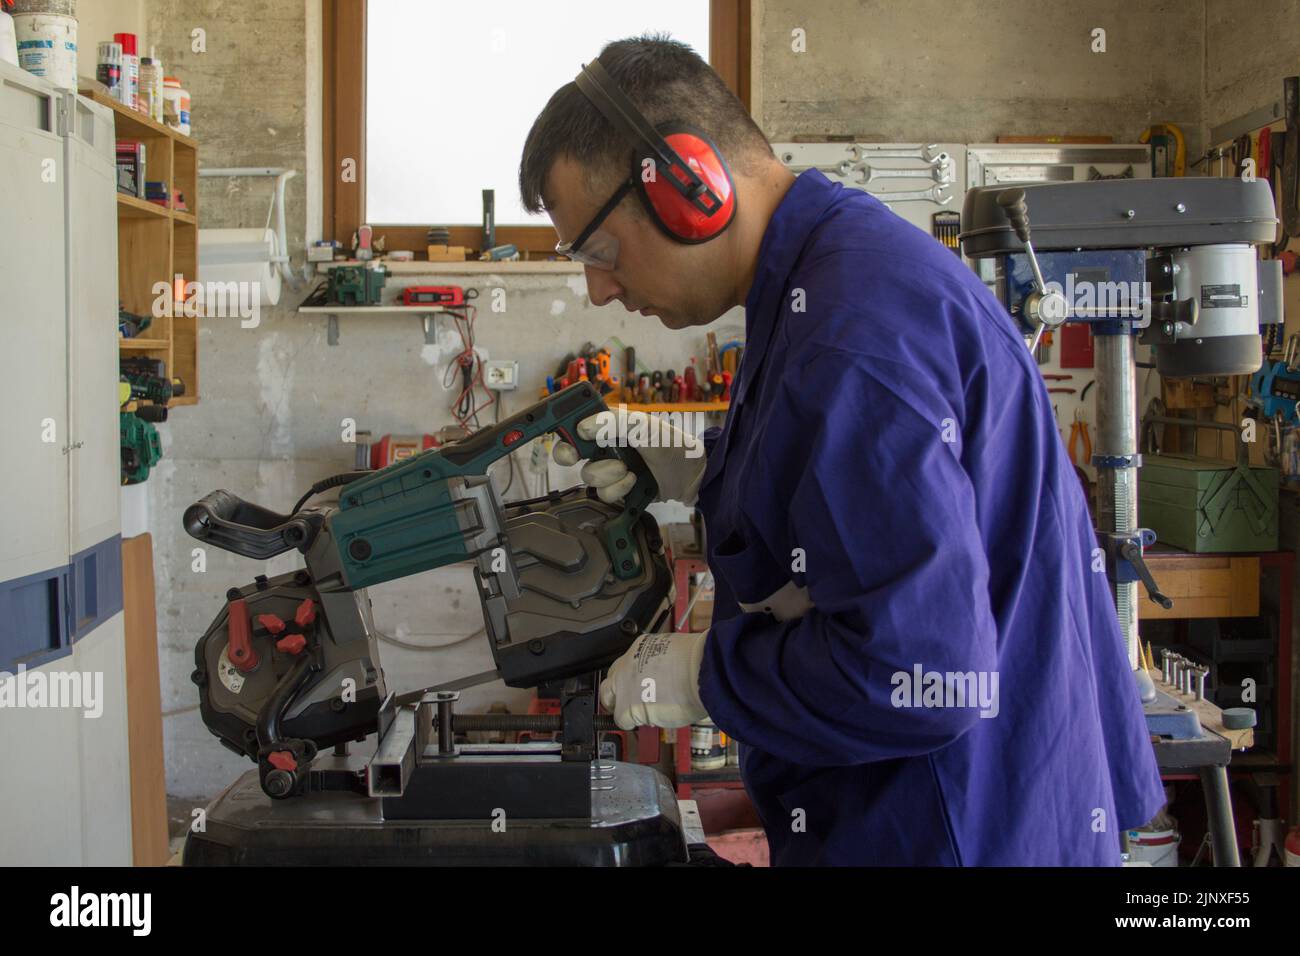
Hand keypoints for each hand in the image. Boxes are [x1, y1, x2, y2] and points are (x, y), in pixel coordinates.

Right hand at [552, 411, 705, 504]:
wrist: (692, 475)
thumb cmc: (671, 443)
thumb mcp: (643, 427)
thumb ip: (613, 424)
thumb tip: (582, 428)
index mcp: (607, 424)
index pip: (574, 422)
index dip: (560, 425)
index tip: (555, 429)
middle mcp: (604, 445)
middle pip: (569, 451)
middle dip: (570, 454)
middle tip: (576, 455)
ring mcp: (610, 468)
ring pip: (588, 475)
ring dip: (607, 473)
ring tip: (628, 469)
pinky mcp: (617, 489)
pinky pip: (603, 494)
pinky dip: (618, 488)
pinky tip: (634, 481)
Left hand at [600, 631, 708, 729]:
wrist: (703, 671)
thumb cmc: (700, 662)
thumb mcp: (676, 653)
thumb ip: (662, 664)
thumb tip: (662, 676)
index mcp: (640, 647)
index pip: (624, 666)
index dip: (629, 680)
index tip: (635, 687)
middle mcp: (628, 665)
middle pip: (609, 684)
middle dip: (617, 696)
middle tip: (630, 705)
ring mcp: (625, 686)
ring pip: (611, 702)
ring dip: (625, 710)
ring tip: (644, 714)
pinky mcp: (628, 707)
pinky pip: (622, 720)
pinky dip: (633, 723)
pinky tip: (649, 720)